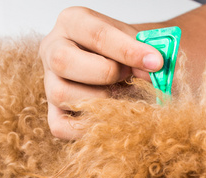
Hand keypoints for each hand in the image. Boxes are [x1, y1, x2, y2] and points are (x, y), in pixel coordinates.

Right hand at [40, 7, 163, 138]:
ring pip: (61, 94)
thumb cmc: (128, 52)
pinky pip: (61, 127)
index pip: (96, 34)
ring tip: (122, 96)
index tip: (156, 62)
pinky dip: (88, 128)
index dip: (128, 50)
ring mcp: (49, 82)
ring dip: (99, 100)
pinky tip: (110, 117)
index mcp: (73, 22)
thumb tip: (153, 73)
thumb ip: (146, 54)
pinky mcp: (52, 113)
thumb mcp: (138, 43)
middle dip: (105, 73)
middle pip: (64, 61)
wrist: (126, 66)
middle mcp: (53, 49)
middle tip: (129, 77)